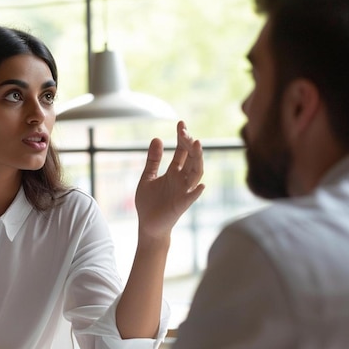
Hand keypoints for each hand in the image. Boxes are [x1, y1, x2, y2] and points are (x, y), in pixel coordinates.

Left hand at [135, 120, 204, 237]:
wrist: (148, 225)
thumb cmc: (149, 203)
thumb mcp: (148, 177)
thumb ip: (153, 160)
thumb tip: (157, 138)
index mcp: (174, 172)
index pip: (182, 151)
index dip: (182, 138)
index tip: (181, 123)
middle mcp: (181, 180)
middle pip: (191, 158)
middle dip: (189, 144)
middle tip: (184, 131)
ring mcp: (183, 191)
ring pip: (195, 173)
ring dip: (197, 160)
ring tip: (196, 145)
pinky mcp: (181, 205)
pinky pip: (191, 197)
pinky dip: (196, 191)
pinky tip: (200, 184)